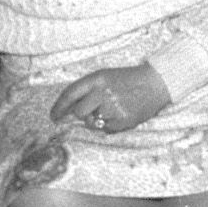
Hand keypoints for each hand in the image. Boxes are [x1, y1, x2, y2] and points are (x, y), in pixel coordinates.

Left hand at [49, 61, 170, 136]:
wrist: (154, 83)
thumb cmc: (126, 80)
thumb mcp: (105, 77)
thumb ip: (86, 90)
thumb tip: (67, 111)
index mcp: (97, 78)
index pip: (70, 94)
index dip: (59, 106)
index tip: (53, 116)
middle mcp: (103, 92)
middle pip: (79, 112)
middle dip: (80, 115)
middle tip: (90, 112)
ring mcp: (114, 108)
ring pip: (92, 123)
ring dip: (96, 120)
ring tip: (110, 109)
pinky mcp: (123, 120)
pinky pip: (106, 129)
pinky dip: (109, 125)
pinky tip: (118, 114)